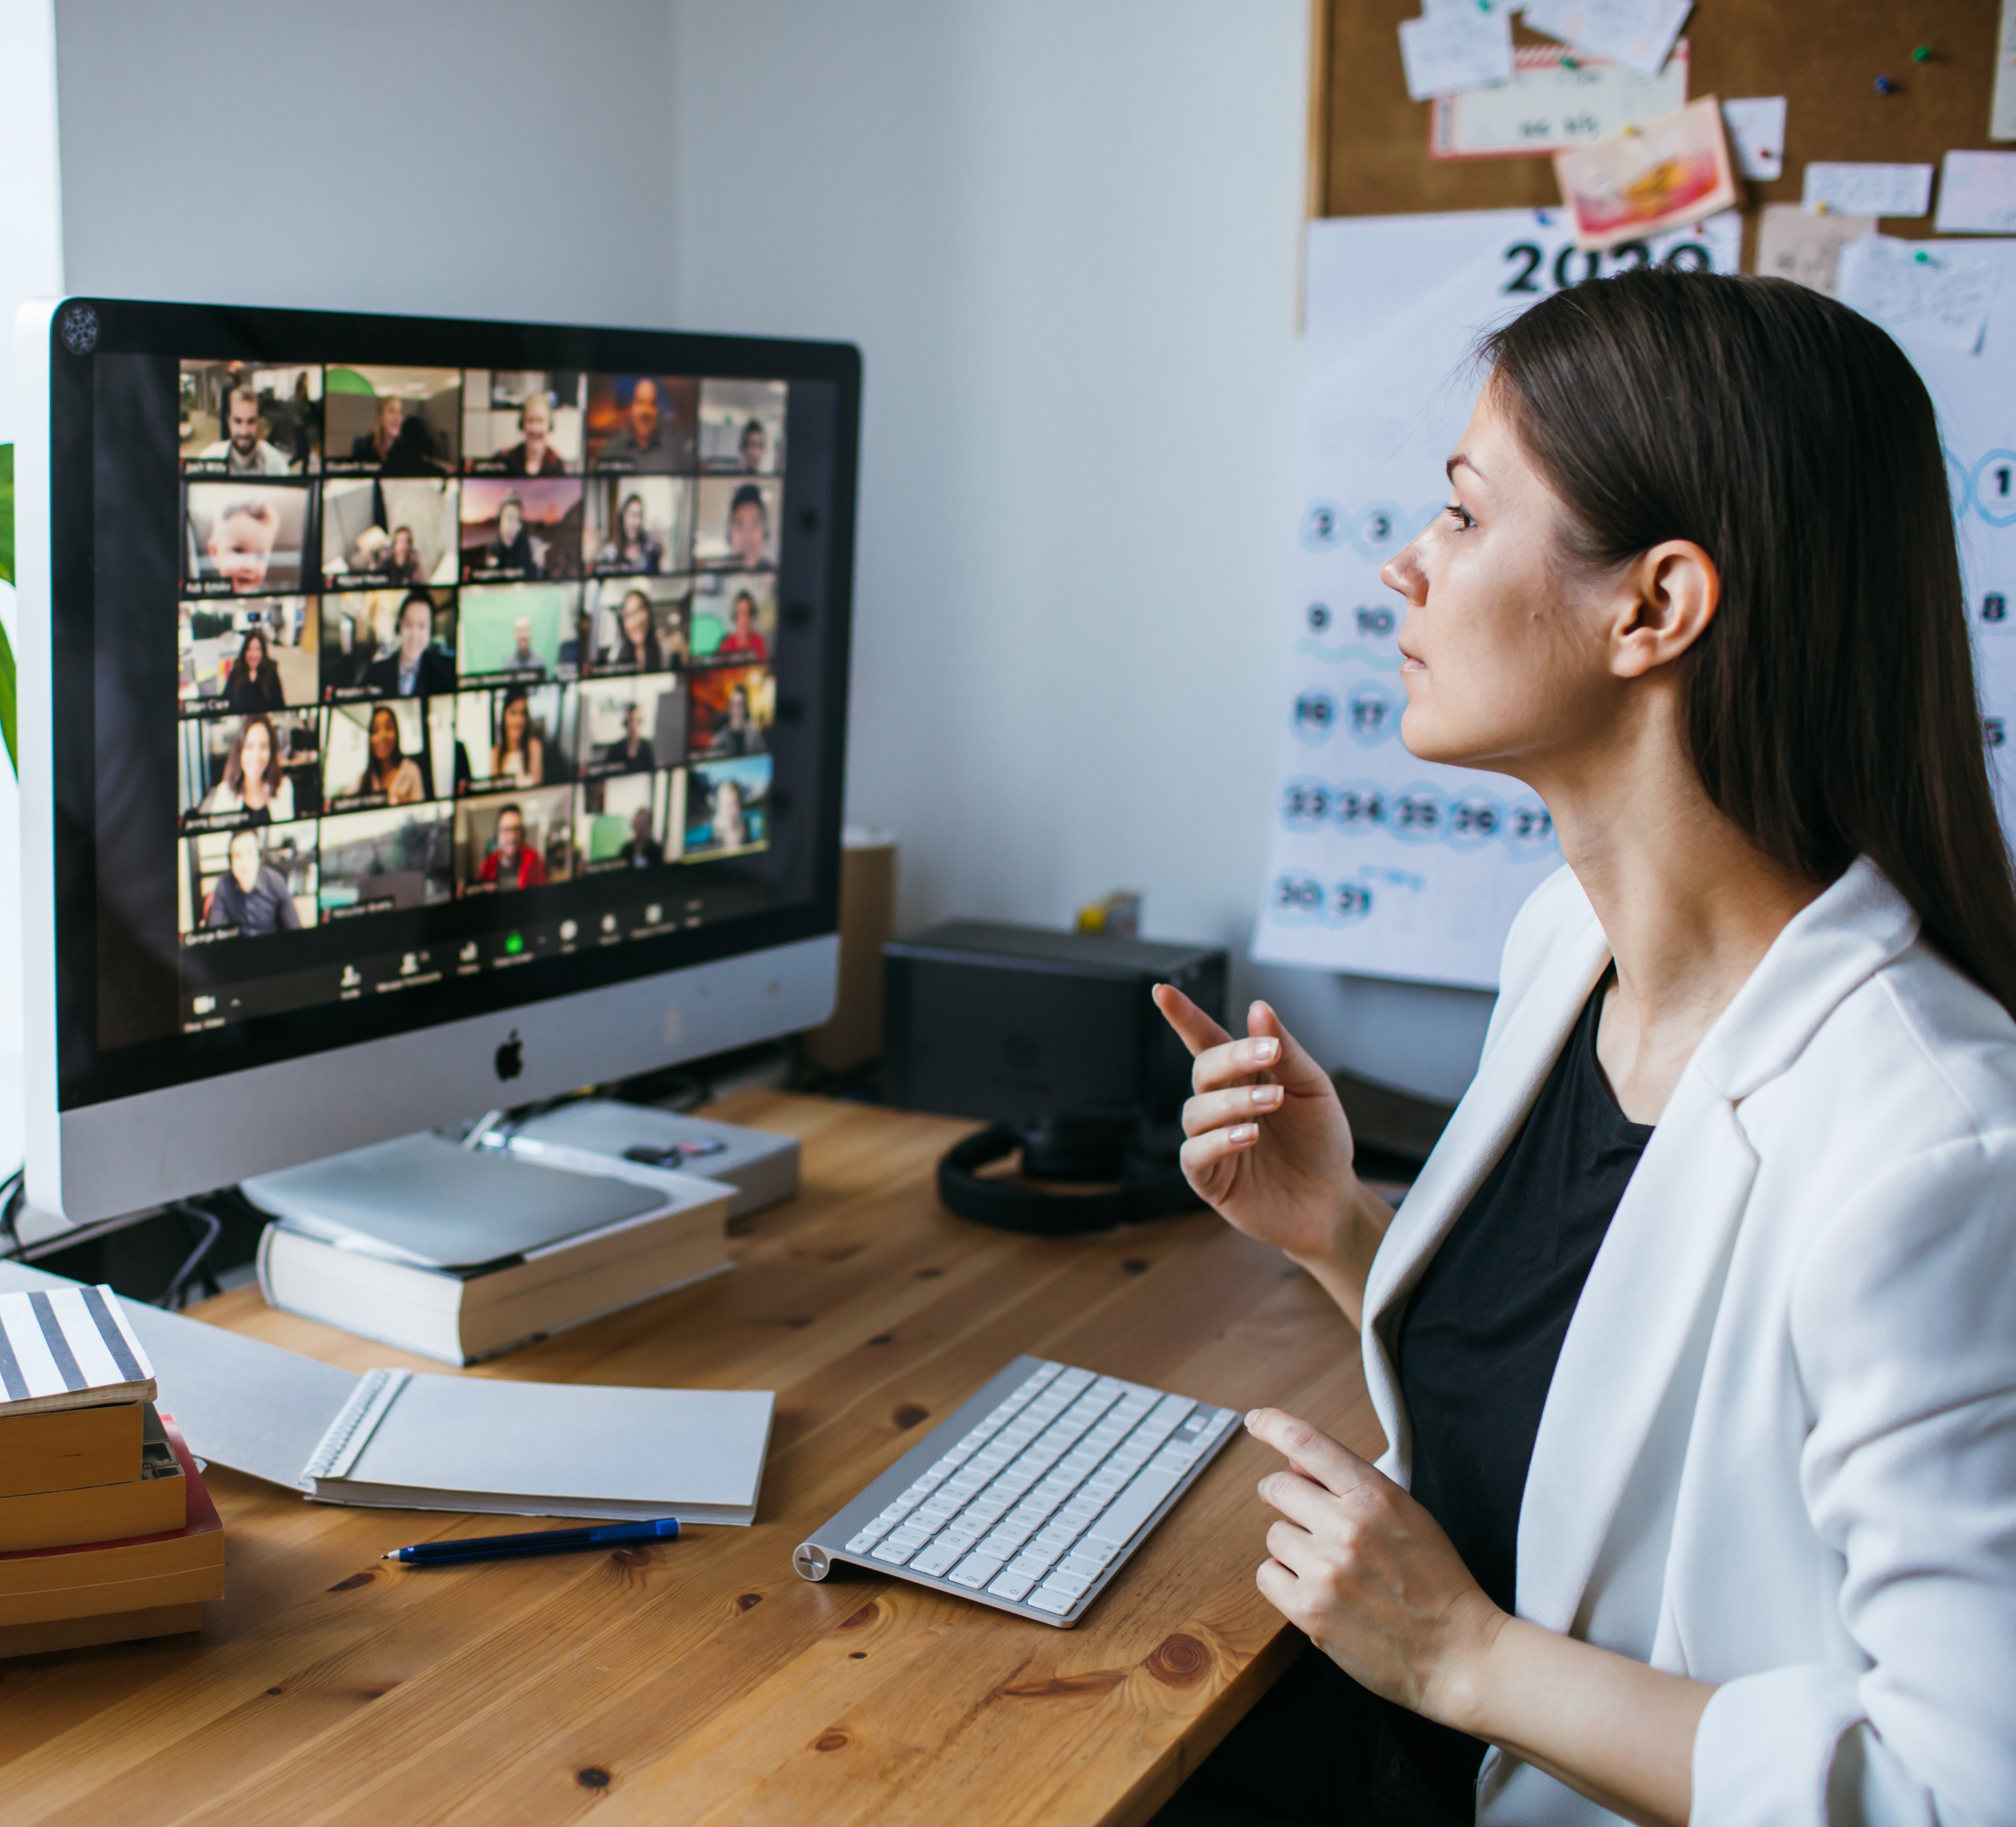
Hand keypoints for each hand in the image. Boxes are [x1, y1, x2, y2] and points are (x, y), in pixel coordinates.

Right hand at [1152, 987, 1382, 1285]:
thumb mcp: (1312, 1088)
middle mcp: (1221, 1104)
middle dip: (1231, 1058)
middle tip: (1268, 1056)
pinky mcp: (1209, 1178)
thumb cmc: (1320, 1140)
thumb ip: (1284, 1051)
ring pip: (1195, 1111)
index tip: (1163, 990)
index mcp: (1243, 1076)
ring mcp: (1211, 1140)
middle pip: (1203, 1070)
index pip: (1206, 1039)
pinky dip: (1217, 1142)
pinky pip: (1194, 1154)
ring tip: (1271, 1103)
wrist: (1332, 1199)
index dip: (1183, 1016)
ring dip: (1232, 1102)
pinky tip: (1247, 1137)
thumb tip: (1259, 1008)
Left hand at [1246, 1407, 1503, 1724]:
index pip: (1308, 1443)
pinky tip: (1315, 1591)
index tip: (1256, 1421)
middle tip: (1302, 1516)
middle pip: (1277, 1488)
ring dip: (1292, 1547)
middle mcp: (1346, 1526)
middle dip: (1283, 1497)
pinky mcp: (1309, 1611)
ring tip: (1329, 1568)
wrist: (1459, 1653)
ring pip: (1273, 1535)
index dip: (1274, 1425)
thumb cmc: (1437, 1583)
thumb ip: (1352, 1486)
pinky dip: (1284, 1581)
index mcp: (1375, 1495)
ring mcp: (1325, 1569)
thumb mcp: (1408, 1515)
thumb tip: (1294, 1463)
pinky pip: (1267, 1576)